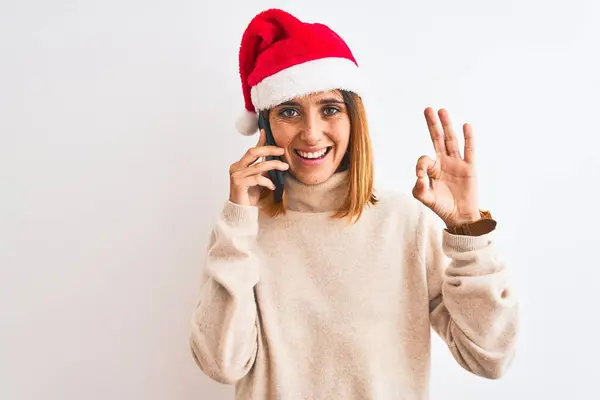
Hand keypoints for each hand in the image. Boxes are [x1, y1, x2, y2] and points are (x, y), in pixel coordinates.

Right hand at [229, 129, 288, 205]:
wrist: (241, 211)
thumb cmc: (249, 195)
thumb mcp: (258, 178)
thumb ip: (263, 168)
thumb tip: (273, 157)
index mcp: (239, 165)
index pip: (252, 150)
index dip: (260, 141)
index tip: (267, 132)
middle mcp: (236, 168)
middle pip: (253, 152)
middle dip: (269, 150)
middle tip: (282, 151)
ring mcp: (236, 175)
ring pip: (259, 166)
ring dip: (274, 166)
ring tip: (284, 168)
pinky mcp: (239, 183)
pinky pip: (257, 178)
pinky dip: (268, 181)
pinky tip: (273, 186)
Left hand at [412, 108, 480, 227]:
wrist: (460, 216)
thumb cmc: (442, 206)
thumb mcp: (426, 200)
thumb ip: (419, 190)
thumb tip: (418, 178)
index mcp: (432, 169)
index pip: (424, 159)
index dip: (421, 165)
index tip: (420, 176)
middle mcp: (444, 162)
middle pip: (437, 139)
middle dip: (432, 125)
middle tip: (428, 109)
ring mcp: (457, 163)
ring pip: (452, 141)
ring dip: (447, 126)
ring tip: (442, 110)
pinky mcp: (470, 167)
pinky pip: (469, 150)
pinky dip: (468, 138)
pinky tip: (466, 125)